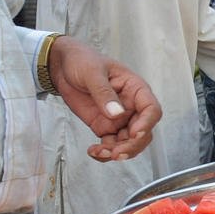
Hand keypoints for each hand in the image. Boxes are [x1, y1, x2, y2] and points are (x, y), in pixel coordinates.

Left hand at [48, 36, 160, 161]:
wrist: (63, 67)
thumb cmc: (83, 61)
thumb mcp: (93, 72)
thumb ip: (104, 93)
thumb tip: (116, 113)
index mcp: (135, 89)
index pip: (151, 109)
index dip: (147, 123)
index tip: (135, 133)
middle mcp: (131, 106)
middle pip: (143, 131)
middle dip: (132, 145)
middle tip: (116, 152)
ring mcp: (119, 119)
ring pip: (128, 142)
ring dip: (117, 152)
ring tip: (100, 152)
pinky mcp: (105, 127)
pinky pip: (111, 145)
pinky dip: (104, 153)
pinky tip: (94, 151)